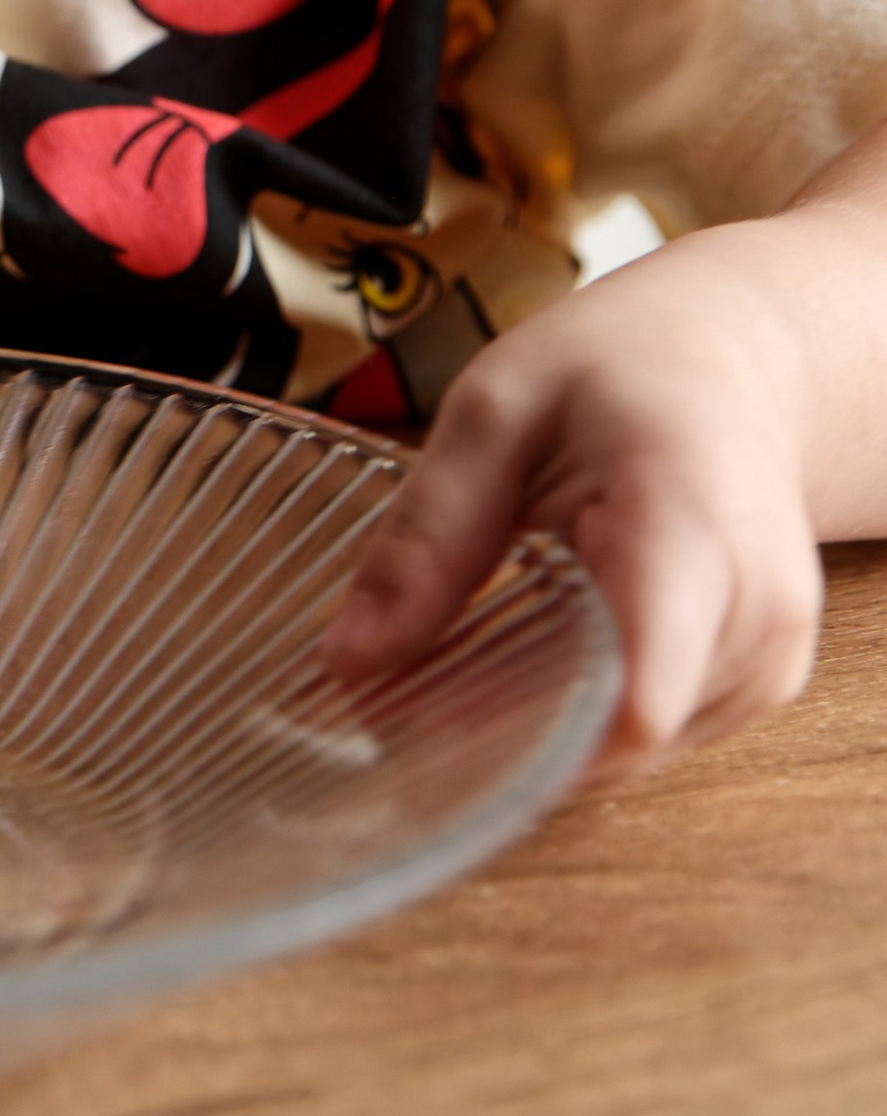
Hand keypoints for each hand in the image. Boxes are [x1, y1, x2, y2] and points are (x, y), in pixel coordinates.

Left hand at [319, 235, 827, 776]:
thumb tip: (349, 659)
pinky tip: (528, 653)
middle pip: (611, 738)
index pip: (632, 701)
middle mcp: (755, 613)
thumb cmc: (620, 368)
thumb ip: (429, 533)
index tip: (407, 726)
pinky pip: (647, 735)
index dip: (513, 742)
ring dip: (532, 726)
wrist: (735, 363)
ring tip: (462, 650)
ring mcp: (766, 661)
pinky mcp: (754, 686)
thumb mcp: (496, 410)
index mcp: (690, 525)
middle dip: (494, 735)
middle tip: (392, 690)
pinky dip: (576, 713)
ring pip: (623, 752)